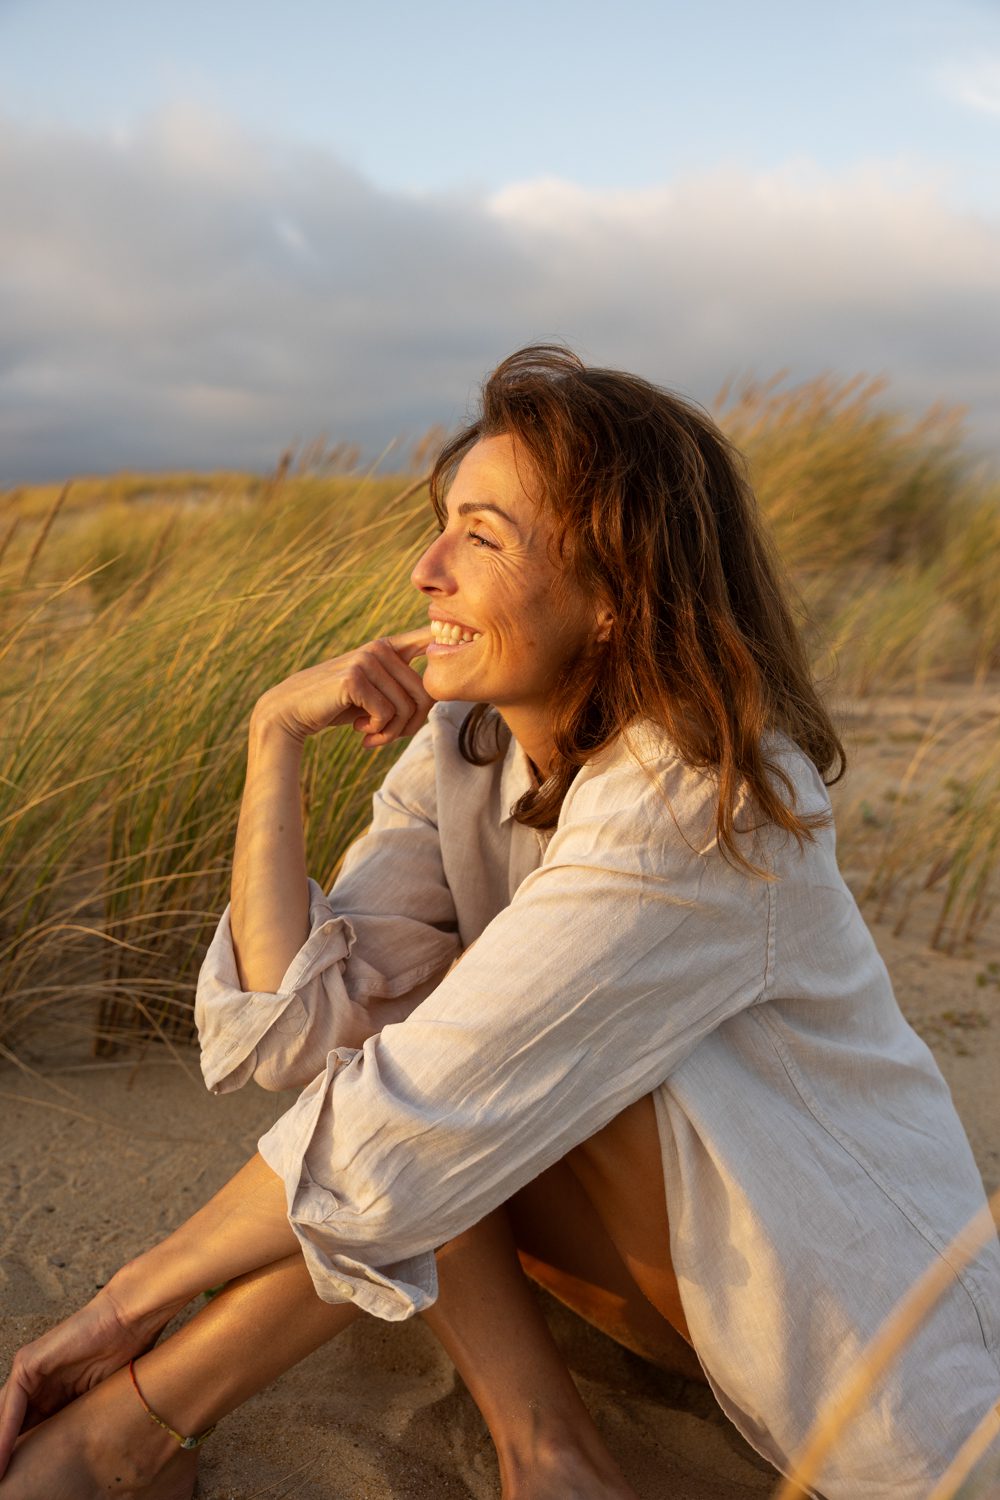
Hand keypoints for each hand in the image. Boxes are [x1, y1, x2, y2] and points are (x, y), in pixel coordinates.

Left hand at [0, 1281, 174, 1477]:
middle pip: (11, 1428)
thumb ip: (77, 1423)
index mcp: (51, 1394)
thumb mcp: (98, 1403)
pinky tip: (2, 1459)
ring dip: (1, 1452)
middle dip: (6, 1456)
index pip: (27, 1432)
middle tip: (4, 1488)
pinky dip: (4, 1435)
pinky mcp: (27, 1364)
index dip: (20, 1459)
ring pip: (4, 1420)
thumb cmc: (126, 1356)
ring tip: (0, 1481)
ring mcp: (28, 1372)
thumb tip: (76, 1460)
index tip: (18, 1488)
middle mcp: (34, 1384)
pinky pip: (9, 1407)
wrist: (130, 1320)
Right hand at [254, 626, 434, 748]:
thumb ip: (402, 687)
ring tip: (371, 735)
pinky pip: (387, 714)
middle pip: (425, 693)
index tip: (467, 639)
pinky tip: (358, 730)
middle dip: (411, 725)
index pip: (429, 638)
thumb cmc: (337, 706)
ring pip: (407, 707)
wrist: (292, 712)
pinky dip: (377, 731)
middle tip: (387, 737)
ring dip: (392, 733)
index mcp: (388, 647)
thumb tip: (444, 691)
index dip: (451, 640)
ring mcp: (367, 660)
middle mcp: (380, 648)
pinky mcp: (355, 677)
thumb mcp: (374, 693)